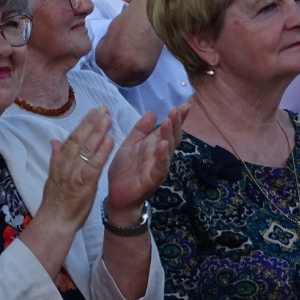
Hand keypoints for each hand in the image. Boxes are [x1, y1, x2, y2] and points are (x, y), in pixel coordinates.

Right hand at [40, 108, 114, 231]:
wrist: (55, 222)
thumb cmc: (56, 202)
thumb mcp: (52, 176)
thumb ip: (55, 157)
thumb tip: (54, 140)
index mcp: (59, 161)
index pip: (72, 137)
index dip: (84, 123)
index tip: (94, 111)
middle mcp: (66, 164)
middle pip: (79, 138)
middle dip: (92, 122)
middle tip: (104, 109)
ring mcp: (74, 173)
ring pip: (86, 148)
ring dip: (98, 132)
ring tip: (108, 118)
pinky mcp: (84, 184)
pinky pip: (94, 165)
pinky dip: (102, 152)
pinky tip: (110, 140)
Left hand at [104, 105, 187, 225]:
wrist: (116, 195)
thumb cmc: (125, 170)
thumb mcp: (130, 144)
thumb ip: (141, 129)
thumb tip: (153, 112)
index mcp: (154, 145)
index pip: (169, 129)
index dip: (177, 118)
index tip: (184, 105)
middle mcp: (160, 155)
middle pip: (173, 137)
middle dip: (176, 123)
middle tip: (178, 110)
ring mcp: (158, 167)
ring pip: (169, 150)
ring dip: (170, 135)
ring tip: (169, 121)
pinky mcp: (152, 179)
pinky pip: (160, 167)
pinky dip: (163, 156)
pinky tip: (163, 145)